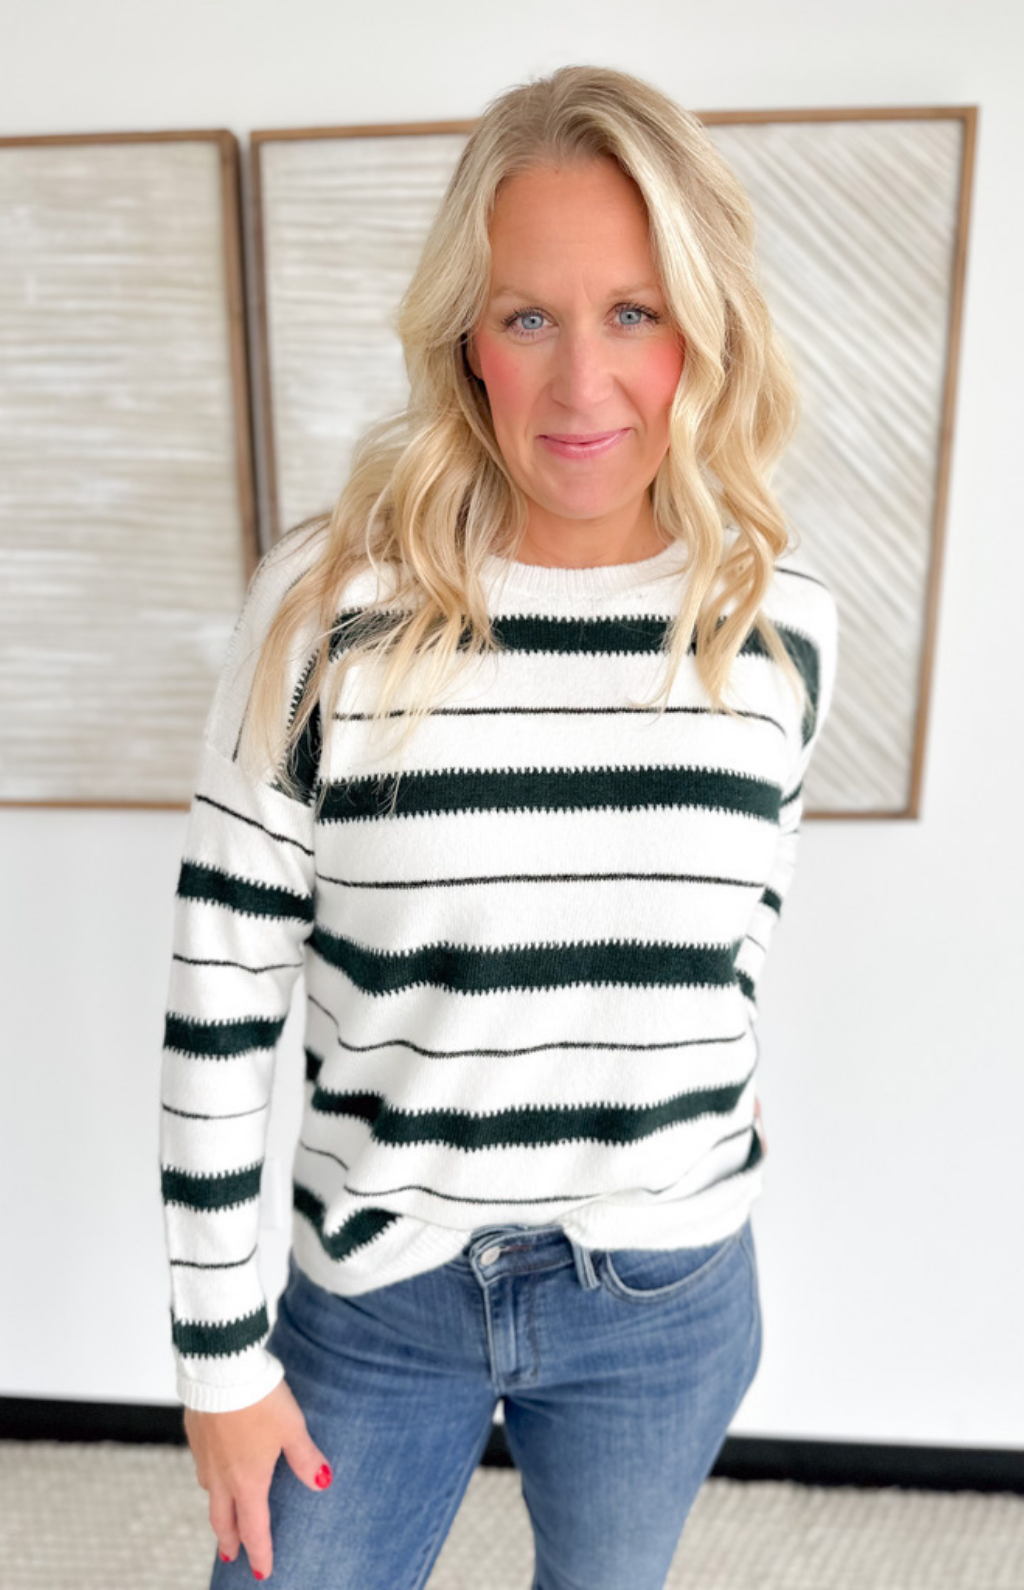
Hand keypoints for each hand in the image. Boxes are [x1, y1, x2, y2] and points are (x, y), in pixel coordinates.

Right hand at [185, 1377, 332, 1580]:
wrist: (221, 1370)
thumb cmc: (260, 1400)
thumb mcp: (292, 1429)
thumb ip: (306, 1458)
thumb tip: (323, 1482)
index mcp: (247, 1481)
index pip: (254, 1528)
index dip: (260, 1552)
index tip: (262, 1572)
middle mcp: (221, 1475)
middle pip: (223, 1519)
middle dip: (230, 1540)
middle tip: (232, 1556)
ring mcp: (204, 1456)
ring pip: (209, 1493)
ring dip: (217, 1510)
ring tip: (223, 1515)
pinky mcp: (194, 1434)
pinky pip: (201, 1465)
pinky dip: (208, 1476)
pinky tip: (213, 1466)